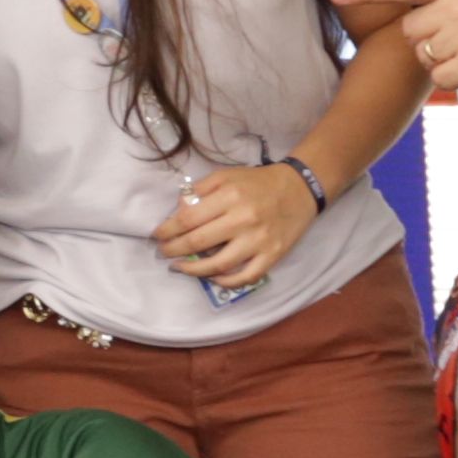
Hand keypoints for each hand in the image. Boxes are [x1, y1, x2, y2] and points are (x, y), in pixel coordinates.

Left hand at [157, 160, 322, 289]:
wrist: (300, 188)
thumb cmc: (258, 182)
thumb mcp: (226, 176)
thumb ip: (200, 189)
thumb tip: (177, 209)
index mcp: (230, 197)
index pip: (188, 219)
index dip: (167, 230)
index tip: (157, 235)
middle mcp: (243, 220)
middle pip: (198, 242)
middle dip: (173, 250)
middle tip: (163, 252)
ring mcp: (259, 241)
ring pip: (218, 265)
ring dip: (193, 270)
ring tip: (179, 267)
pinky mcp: (273, 255)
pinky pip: (246, 277)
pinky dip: (226, 282)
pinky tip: (213, 277)